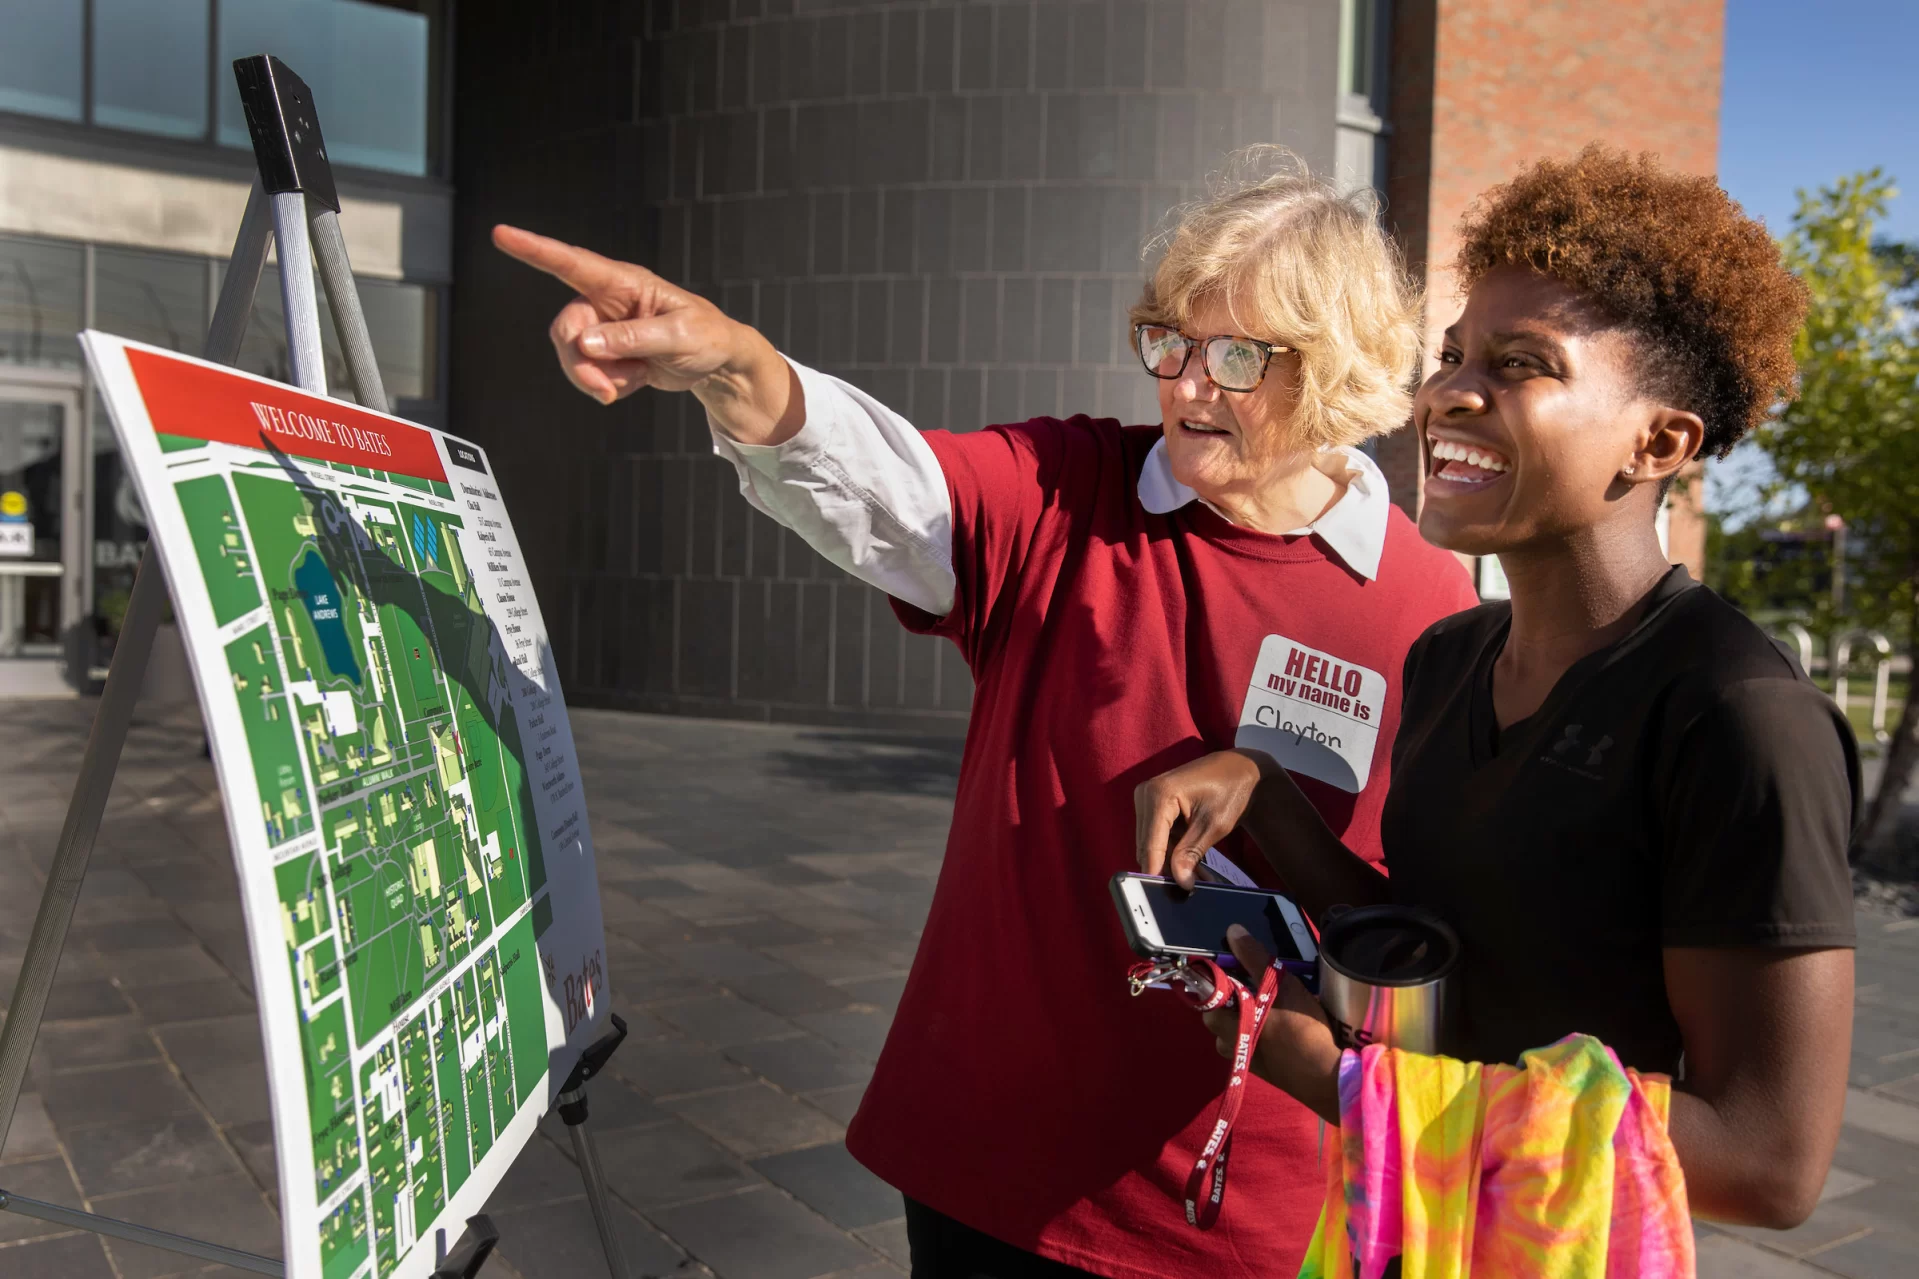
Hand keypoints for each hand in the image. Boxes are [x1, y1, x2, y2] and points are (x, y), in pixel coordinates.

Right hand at [491, 225, 748, 404]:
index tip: (501, 234)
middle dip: (579, 364)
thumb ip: (632, 338)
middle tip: (605, 392)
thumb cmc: (706, 335)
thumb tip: (586, 342)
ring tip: (637, 379)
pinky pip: (592, 375)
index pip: (571, 263)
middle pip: (566, 329)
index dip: (534, 249)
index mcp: (622, 282)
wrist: (717, 362)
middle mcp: (606, 301)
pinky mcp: (608, 353)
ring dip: (599, 378)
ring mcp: (605, 328)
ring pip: (575, 356)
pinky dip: (612, 385)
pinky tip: (639, 378)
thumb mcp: (677, 336)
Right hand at [1135, 750, 1263, 888]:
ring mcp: (1147, 798)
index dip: (1158, 872)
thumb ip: (1191, 853)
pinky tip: (1195, 866)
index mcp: (1159, 794)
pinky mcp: (1153, 805)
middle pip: (1147, 846)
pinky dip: (1174, 851)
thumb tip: (1180, 882)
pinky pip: (1158, 837)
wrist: (1239, 769)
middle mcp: (1146, 794)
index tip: (1167, 895)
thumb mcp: (1214, 825)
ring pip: (1151, 844)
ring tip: (1199, 879)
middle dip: (1167, 868)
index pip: (1151, 843)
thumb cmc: (1231, 790)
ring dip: (1172, 862)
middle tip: (1191, 889)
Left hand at [1200, 925, 1342, 1124]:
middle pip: (1221, 1016)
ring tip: (1272, 1002)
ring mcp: (1247, 1062)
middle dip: (1234, 1000)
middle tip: (1255, 985)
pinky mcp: (1266, 1071)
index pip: (1206, 1000)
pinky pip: (1255, 1044)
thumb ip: (1253, 957)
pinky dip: (1263, 1031)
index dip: (1219, 981)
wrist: (1326, 1077)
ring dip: (1249, 1017)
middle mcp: (1231, 1047)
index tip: (1236, 970)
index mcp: (1226, 1026)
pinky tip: (1284, 1023)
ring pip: (1238, 1031)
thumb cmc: (1299, 1029)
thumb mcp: (1278, 985)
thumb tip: (1232, 931)